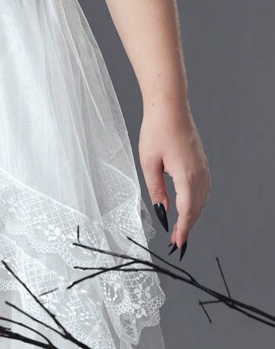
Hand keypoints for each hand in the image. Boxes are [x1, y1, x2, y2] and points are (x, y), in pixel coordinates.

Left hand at [138, 101, 210, 257]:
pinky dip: (196, 203)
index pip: (187, 212)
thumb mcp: (149, 162)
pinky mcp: (202, 163)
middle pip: (196, 209)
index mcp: (187, 176)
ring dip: (192, 216)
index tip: (177, 244)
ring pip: (201, 201)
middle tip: (176, 242)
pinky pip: (202, 190)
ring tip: (180, 228)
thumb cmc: (157, 130)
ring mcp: (203, 168)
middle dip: (187, 227)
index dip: (182, 230)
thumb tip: (163, 211)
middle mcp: (200, 175)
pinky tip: (188, 207)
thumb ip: (157, 190)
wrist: (170, 107)